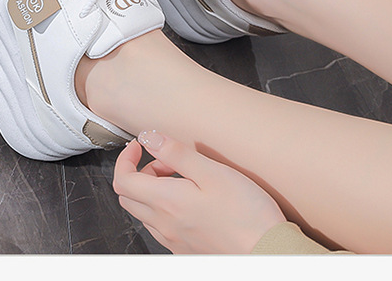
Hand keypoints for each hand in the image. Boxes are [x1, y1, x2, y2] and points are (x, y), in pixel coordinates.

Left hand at [113, 131, 285, 253]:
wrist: (268, 252)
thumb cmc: (246, 213)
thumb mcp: (212, 171)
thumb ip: (176, 153)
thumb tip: (150, 138)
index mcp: (166, 201)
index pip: (122, 180)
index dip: (125, 158)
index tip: (140, 145)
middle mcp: (164, 224)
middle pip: (129, 196)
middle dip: (140, 172)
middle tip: (166, 162)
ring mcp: (173, 240)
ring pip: (143, 212)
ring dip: (152, 191)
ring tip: (182, 179)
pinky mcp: (186, 251)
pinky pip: (160, 228)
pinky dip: (164, 209)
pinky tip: (191, 202)